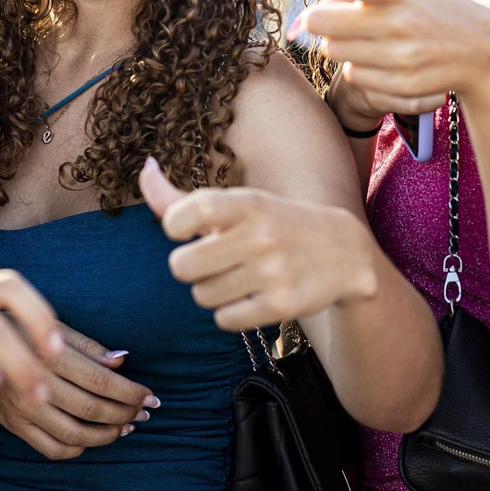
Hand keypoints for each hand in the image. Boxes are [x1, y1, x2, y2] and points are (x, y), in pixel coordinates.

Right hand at [0, 322, 155, 459]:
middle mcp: (35, 385)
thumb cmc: (14, 326)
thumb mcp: (49, 325)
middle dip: (125, 413)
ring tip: (126, 427)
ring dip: (107, 435)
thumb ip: (86, 345)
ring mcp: (22, 409)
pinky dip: (77, 447)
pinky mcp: (13, 425)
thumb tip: (122, 359)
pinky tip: (92, 439)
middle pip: (92, 409)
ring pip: (74, 433)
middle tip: (145, 412)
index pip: (101, 380)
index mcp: (49, 356)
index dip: (131, 392)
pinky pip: (50, 448)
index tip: (150, 396)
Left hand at [141, 157, 377, 330]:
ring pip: (201, 296)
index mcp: (247, 204)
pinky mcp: (281, 306)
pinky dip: (230, 313)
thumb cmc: (273, 223)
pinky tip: (252, 296)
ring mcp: (272, 272)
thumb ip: (181, 198)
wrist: (345, 253)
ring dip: (211, 291)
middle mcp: (261, 235)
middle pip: (181, 266)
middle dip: (190, 267)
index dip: (174, 225)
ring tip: (238, 277)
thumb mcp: (237, 204)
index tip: (186, 229)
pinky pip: (224, 320)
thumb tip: (144, 169)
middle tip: (213, 260)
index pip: (191, 211)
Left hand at [289, 0, 489, 113]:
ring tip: (356, 37)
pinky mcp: (401, 83)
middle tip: (321, 17)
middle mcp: (395, 22)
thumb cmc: (434, 10)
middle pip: (321, 22)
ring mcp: (398, 56)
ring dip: (336, 42)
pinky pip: (354, 74)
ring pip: (333, 49)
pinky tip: (375, 59)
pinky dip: (356, 65)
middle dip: (314, 18)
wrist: (483, 50)